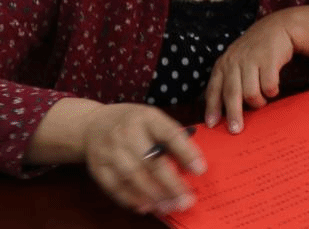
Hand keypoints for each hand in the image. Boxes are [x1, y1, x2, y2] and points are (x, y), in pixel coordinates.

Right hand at [82, 103, 204, 214]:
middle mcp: (126, 132)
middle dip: (171, 183)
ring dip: (154, 195)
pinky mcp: (98, 167)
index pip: (170, 134)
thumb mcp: (152, 119)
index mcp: (147, 117)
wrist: (92, 124)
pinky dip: (132, 199)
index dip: (186, 152)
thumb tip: (191, 163)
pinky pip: (115, 187)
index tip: (200, 170)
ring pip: (133, 176)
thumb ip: (170, 137)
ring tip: (170, 206)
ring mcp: (109, 150)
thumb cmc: (132, 123)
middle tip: (186, 200)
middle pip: (151, 161)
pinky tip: (147, 207)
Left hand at [204, 11, 295, 133]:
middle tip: (236, 129)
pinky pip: (269, 86)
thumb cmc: (255, 51)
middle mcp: (234, 62)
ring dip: (258, 102)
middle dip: (233, 114)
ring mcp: (251, 60)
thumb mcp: (236, 62)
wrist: (277, 28)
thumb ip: (229, 81)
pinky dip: (271, 92)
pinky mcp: (268, 59)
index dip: (212, 108)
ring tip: (262, 101)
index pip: (214, 89)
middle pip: (231, 94)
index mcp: (223, 64)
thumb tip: (223, 110)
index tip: (212, 124)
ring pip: (250, 92)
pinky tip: (273, 89)